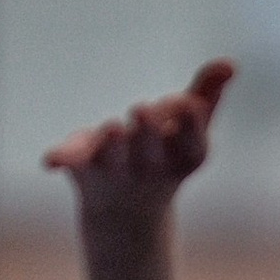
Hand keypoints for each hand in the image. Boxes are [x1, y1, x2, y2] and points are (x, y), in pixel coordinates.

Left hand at [42, 61, 232, 213]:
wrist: (125, 215)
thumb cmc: (163, 159)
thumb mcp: (189, 131)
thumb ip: (208, 95)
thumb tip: (229, 64)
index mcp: (181, 160)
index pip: (192, 145)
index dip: (189, 125)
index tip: (187, 105)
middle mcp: (149, 170)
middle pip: (149, 149)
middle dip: (146, 131)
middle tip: (141, 111)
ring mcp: (115, 172)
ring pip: (112, 156)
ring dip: (112, 143)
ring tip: (113, 128)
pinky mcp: (83, 168)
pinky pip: (71, 162)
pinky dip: (61, 160)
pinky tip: (50, 161)